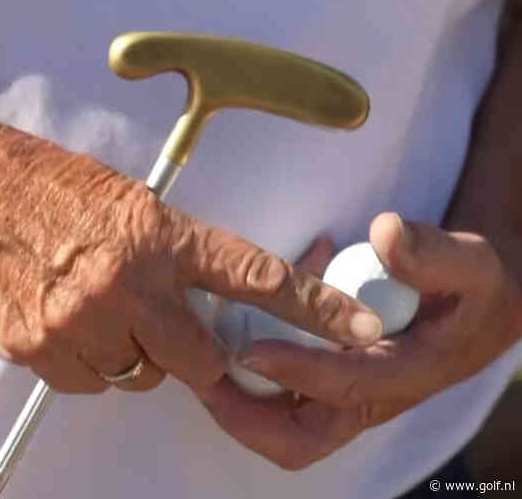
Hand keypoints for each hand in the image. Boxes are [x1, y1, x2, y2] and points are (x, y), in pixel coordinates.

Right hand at [0, 118, 384, 393]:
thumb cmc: (41, 183)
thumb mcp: (123, 200)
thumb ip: (168, 253)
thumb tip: (199, 298)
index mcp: (157, 236)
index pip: (255, 277)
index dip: (316, 307)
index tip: (361, 327)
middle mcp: (127, 286)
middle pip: (200, 359)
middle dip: (196, 352)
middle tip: (166, 320)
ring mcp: (83, 324)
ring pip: (141, 375)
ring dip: (135, 353)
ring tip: (100, 310)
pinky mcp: (41, 352)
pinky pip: (92, 382)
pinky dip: (90, 362)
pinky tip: (67, 322)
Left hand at [196, 212, 521, 468]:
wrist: (476, 312)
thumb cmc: (471, 289)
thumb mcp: (469, 263)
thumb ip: (432, 253)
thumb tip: (386, 235)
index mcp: (406, 373)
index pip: (345, 384)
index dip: (296, 368)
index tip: (248, 348)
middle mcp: (370, 398)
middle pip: (300, 438)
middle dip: (246, 418)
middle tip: (202, 378)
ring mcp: (346, 399)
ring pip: (282, 429)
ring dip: (236, 405)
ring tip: (196, 365)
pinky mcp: (330, 387)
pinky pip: (279, 401)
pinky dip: (248, 379)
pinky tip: (230, 331)